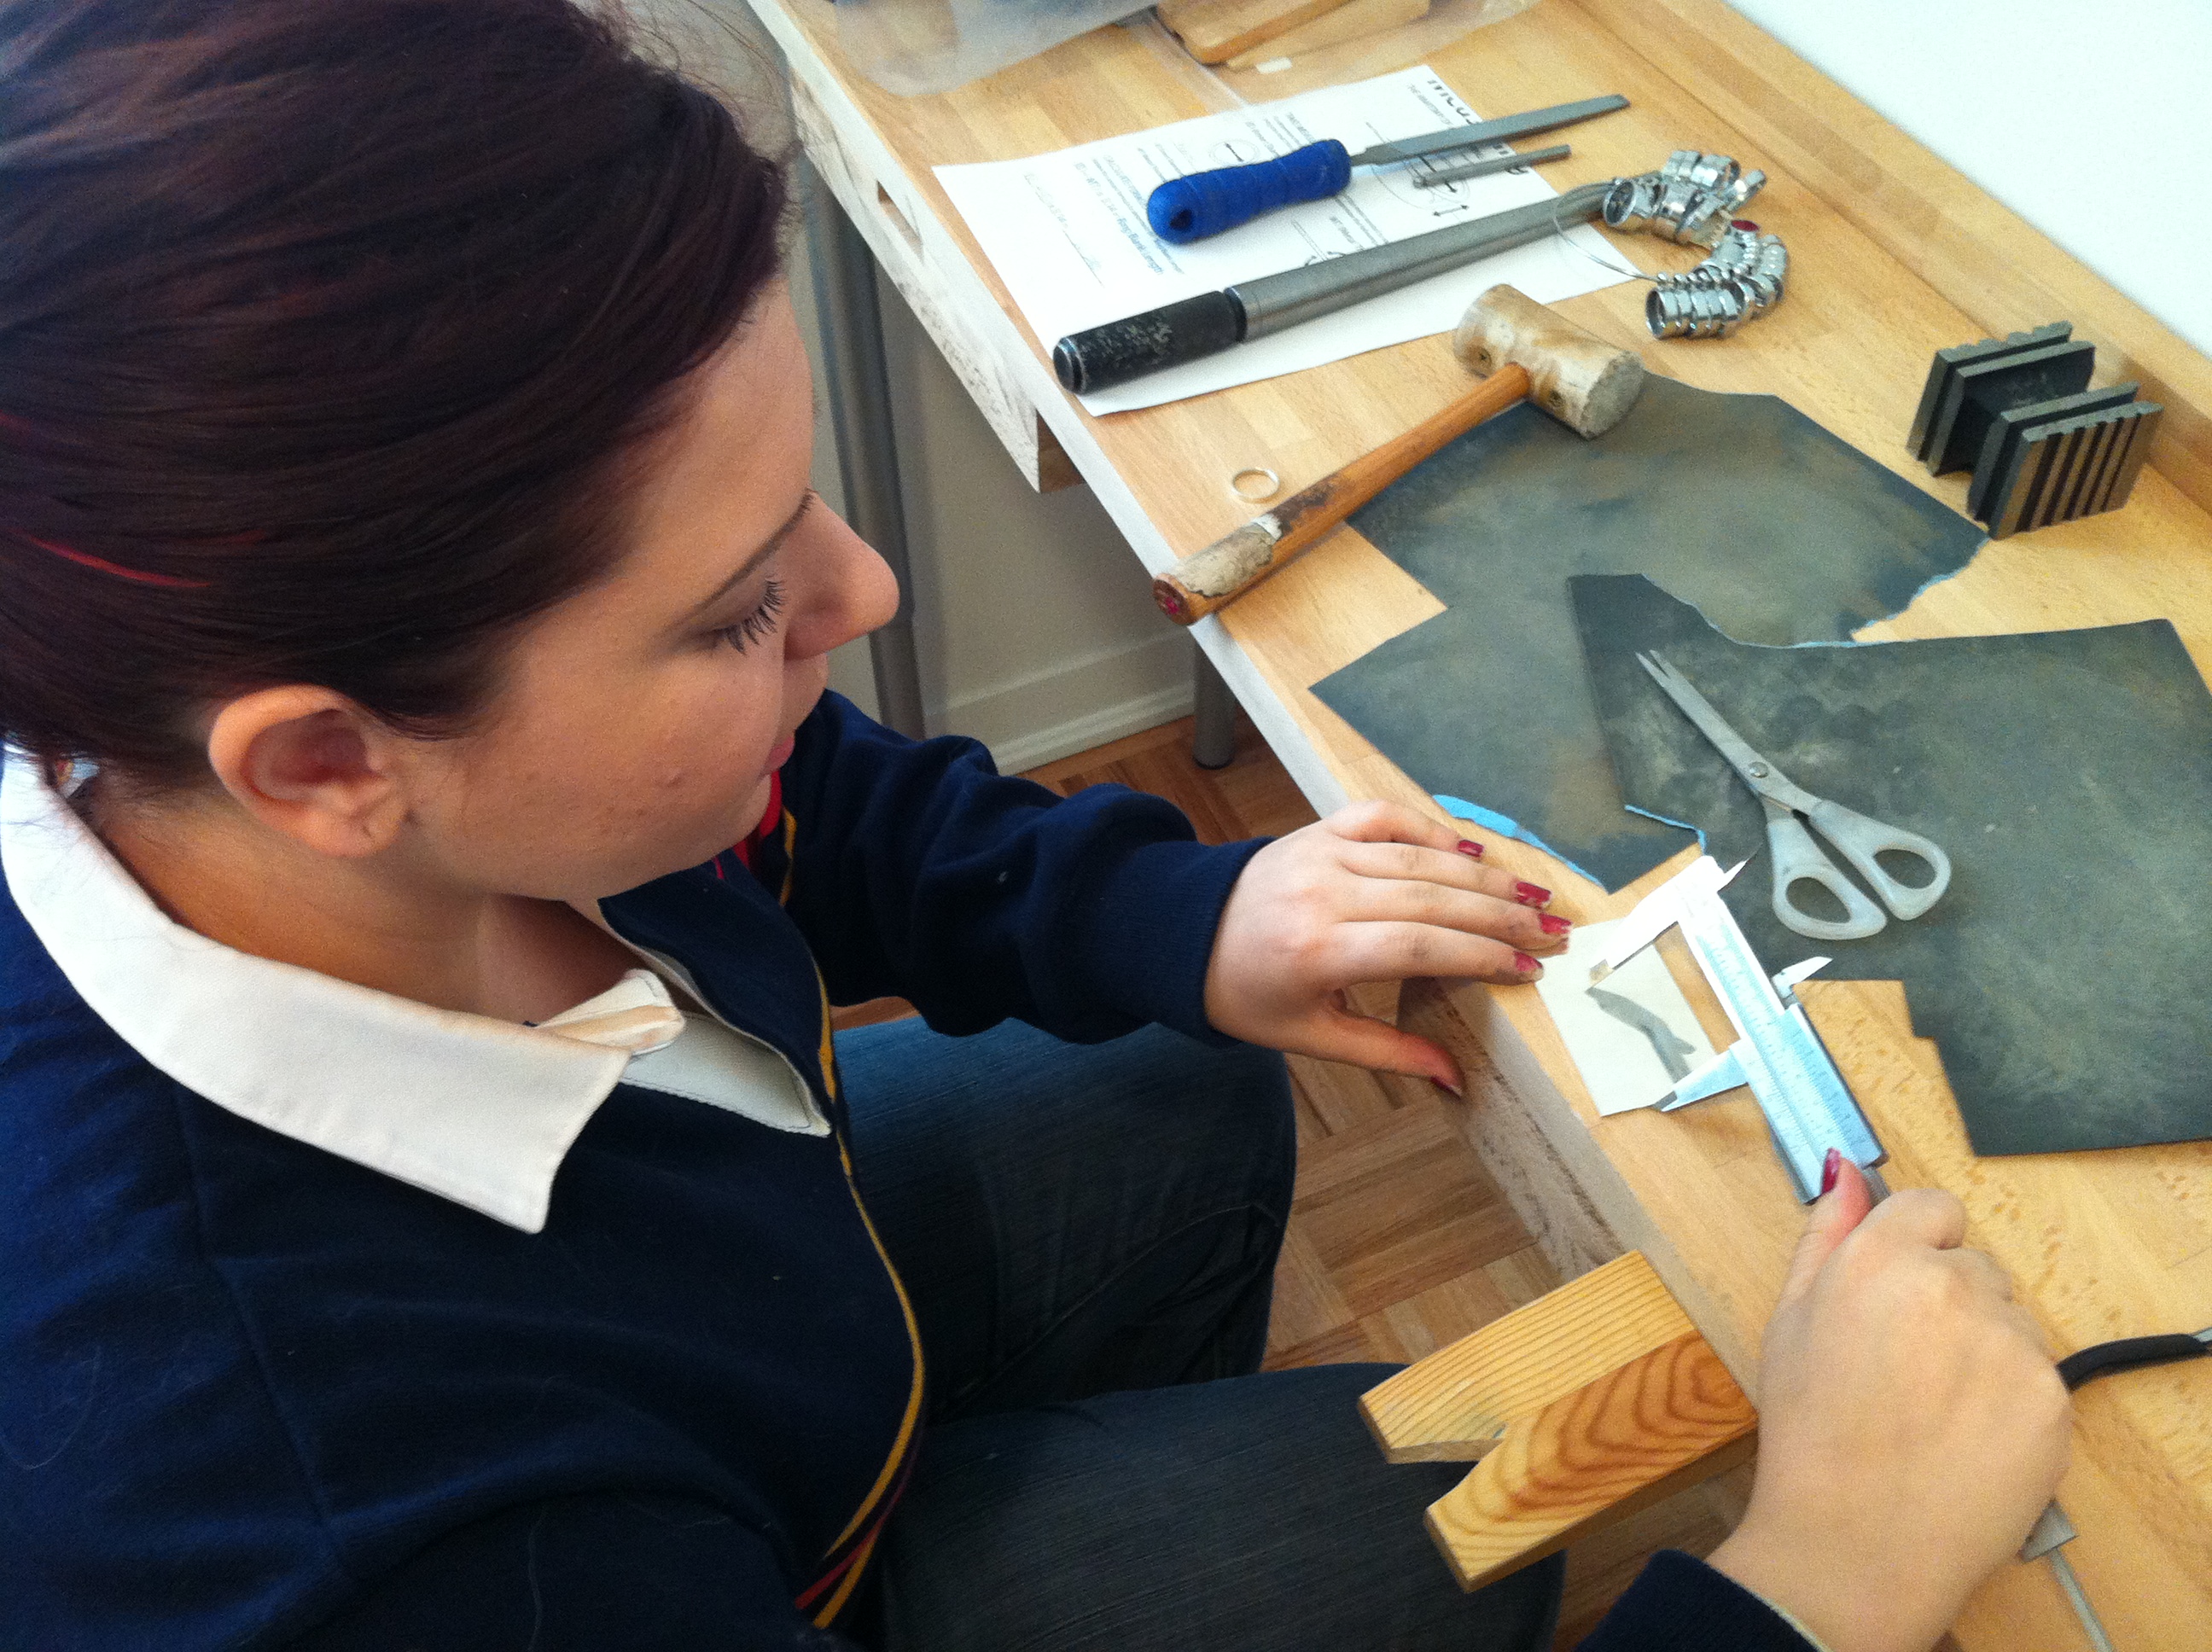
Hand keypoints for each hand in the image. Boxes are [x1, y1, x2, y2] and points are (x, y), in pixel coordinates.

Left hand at [1201, 801, 1567, 1087]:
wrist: (1183, 936)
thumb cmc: (1248, 995)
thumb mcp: (1310, 1037)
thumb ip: (1386, 1052)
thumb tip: (1456, 1078)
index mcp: (1317, 950)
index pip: (1420, 947)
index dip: (1481, 956)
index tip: (1529, 971)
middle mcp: (1323, 893)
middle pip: (1432, 899)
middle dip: (1501, 918)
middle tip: (1555, 933)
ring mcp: (1320, 853)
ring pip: (1418, 858)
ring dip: (1484, 877)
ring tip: (1535, 898)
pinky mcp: (1317, 829)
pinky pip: (1384, 816)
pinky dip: (1431, 829)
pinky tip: (1473, 851)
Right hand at [1709, 1161, 2070, 1651]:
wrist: (1856, 1539)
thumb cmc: (1809, 1430)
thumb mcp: (1789, 1319)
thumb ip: (1824, 1233)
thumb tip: (1846, 1170)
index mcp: (1879, 1260)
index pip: (1933, 1209)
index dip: (1915, 1248)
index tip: (1897, 1291)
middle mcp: (1952, 1287)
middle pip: (1973, 1268)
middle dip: (1947, 1303)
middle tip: (1905, 1367)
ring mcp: (2010, 1342)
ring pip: (2008, 1323)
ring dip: (1982, 1351)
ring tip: (1934, 1411)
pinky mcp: (2051, 1397)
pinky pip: (2035, 1376)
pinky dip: (2009, 1401)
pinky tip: (1965, 1438)